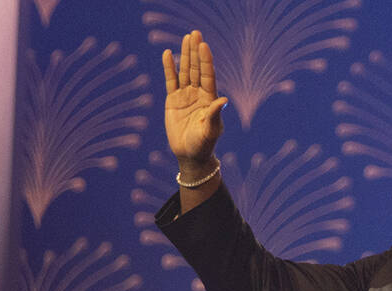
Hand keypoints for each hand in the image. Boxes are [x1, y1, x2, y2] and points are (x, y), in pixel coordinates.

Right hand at [162, 30, 227, 171]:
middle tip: (195, 33)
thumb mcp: (210, 131)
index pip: (207, 75)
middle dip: (195, 52)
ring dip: (185, 55)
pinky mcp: (173, 100)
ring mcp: (185, 96)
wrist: (190, 155)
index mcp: (209, 99)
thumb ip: (215, 115)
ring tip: (186, 37)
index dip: (206, 61)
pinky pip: (171, 81)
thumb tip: (224, 100)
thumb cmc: (204, 144)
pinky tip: (168, 53)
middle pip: (196, 69)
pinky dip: (169, 67)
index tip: (204, 45)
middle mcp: (198, 94)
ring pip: (184, 71)